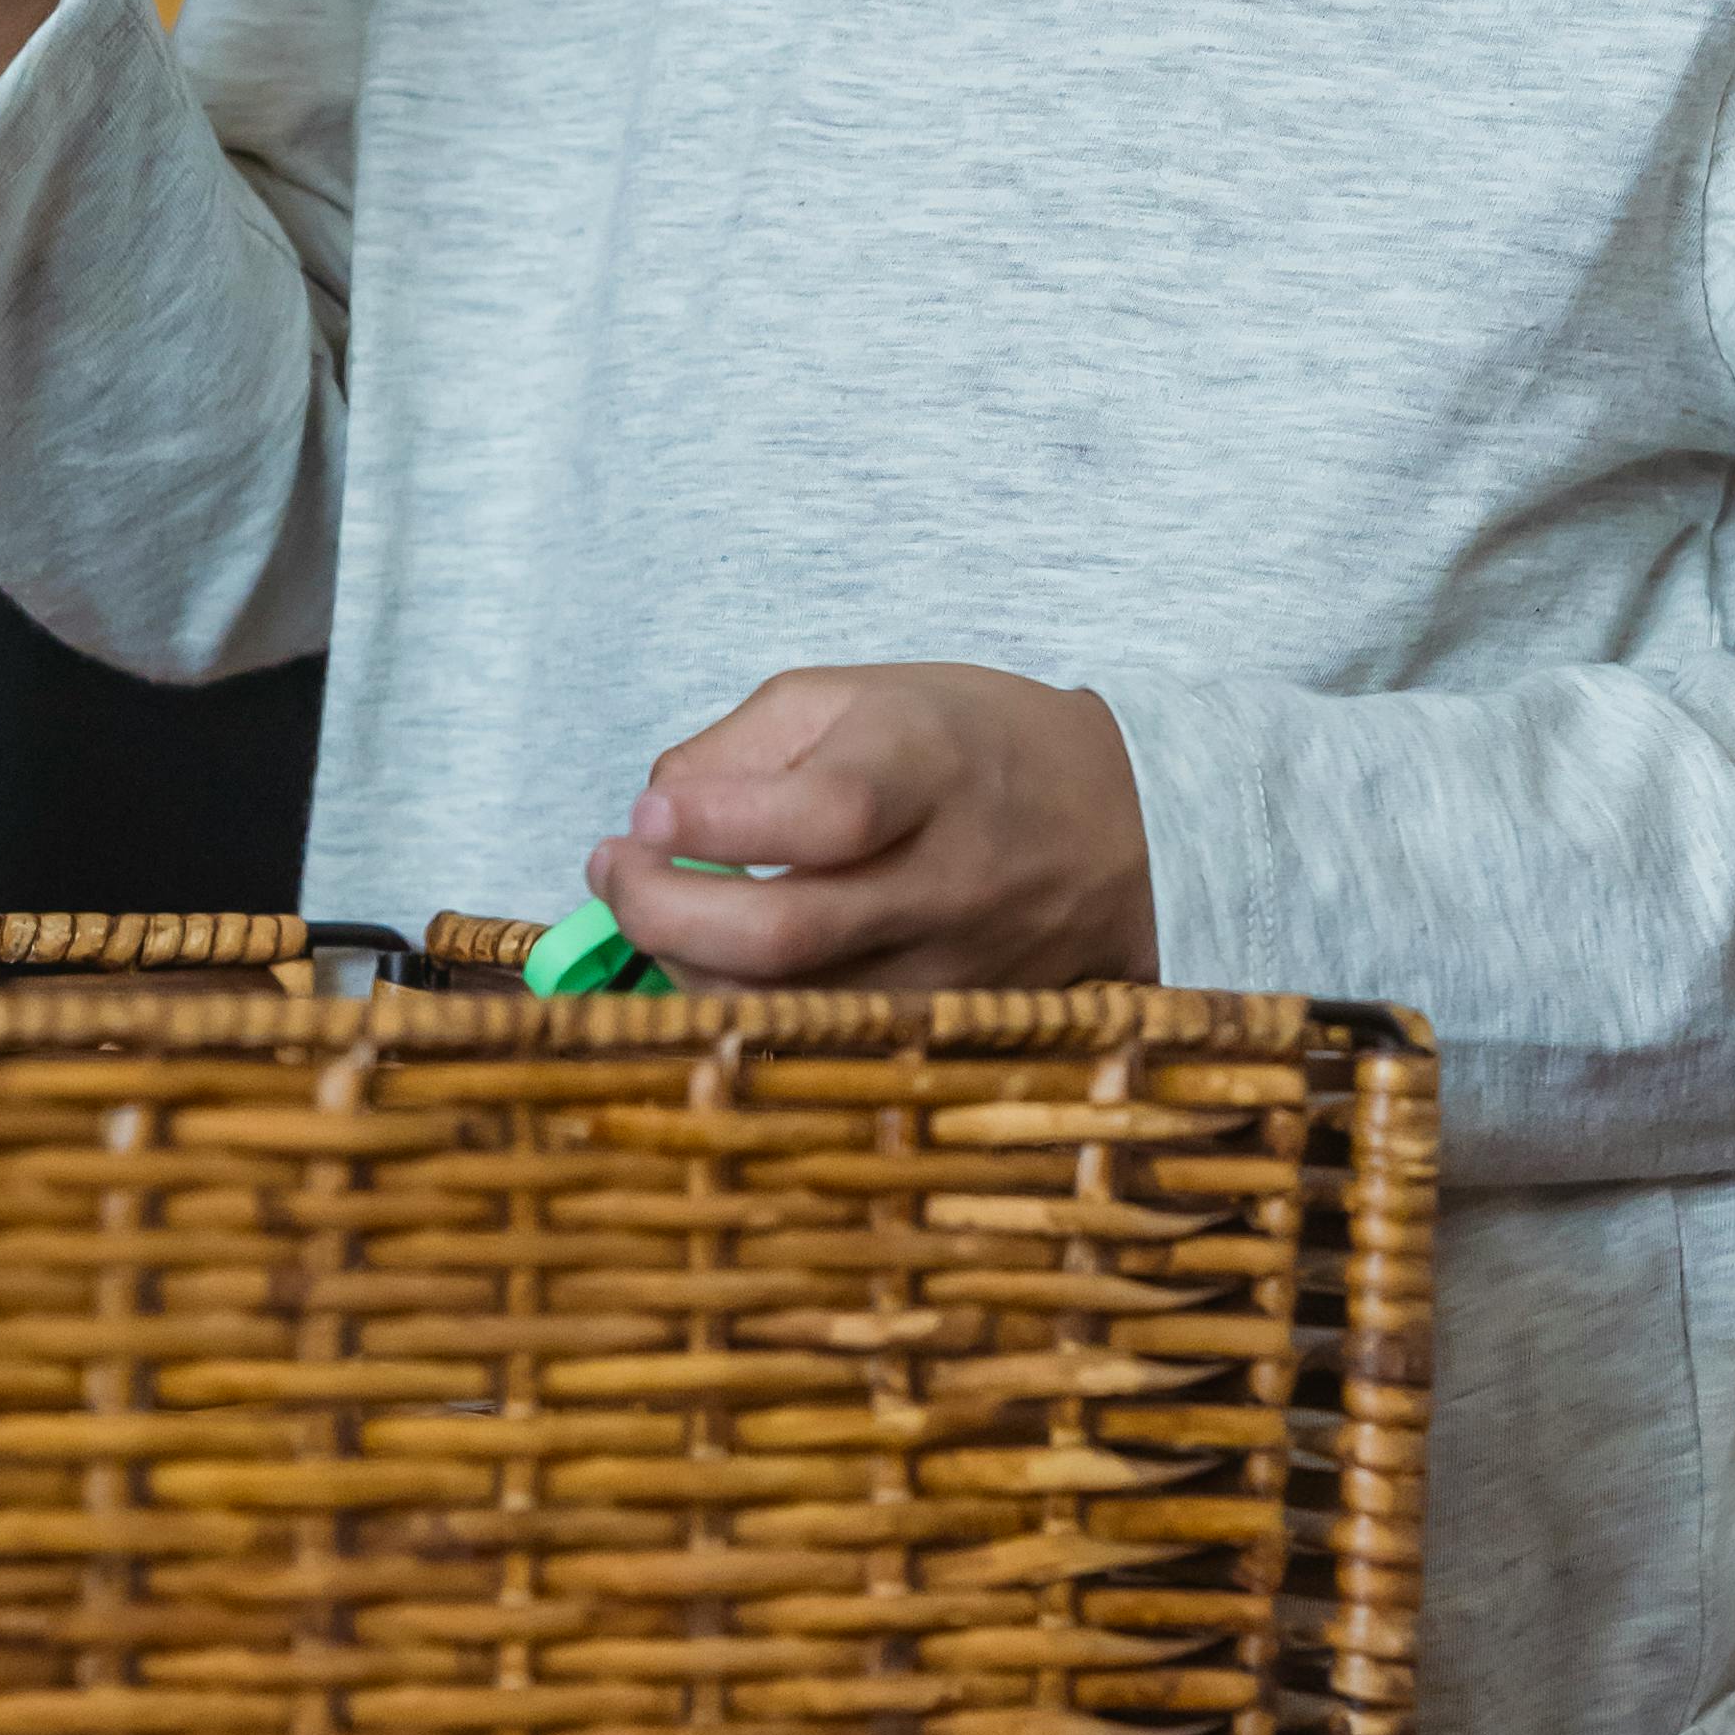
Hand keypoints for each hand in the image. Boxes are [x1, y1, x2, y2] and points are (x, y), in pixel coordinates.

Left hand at [587, 666, 1157, 995]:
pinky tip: (715, 959)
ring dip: (684, 967)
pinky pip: (816, 1041)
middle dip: (663, 911)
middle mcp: (946, 877)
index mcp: (931, 767)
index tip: (648, 813)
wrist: (1120, 826)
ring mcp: (948, 966)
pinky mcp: (941, 1024)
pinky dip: (742, 1007)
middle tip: (615, 870)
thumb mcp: (860, 694)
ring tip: (655, 909)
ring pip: (786, 1008)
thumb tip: (656, 813)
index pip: (824, 812)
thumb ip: (745, 743)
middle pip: (786, 932)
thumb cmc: (969, 744)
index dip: (715, 819)